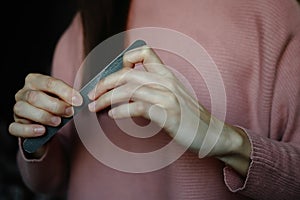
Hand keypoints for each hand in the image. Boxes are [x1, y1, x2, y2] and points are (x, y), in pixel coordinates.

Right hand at [8, 73, 82, 137]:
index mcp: (35, 81)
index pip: (49, 83)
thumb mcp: (63, 100)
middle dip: (55, 105)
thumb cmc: (56, 108)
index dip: (65, 91)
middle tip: (69, 112)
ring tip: (57, 122)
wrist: (48, 127)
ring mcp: (17, 109)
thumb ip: (68, 98)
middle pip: (35, 96)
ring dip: (43, 116)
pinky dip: (29, 130)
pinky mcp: (15, 125)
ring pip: (23, 109)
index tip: (78, 101)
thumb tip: (79, 100)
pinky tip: (42, 131)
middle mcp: (23, 93)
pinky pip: (15, 127)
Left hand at [88, 45, 250, 175]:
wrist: (210, 134)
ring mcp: (167, 96)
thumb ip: (153, 90)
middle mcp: (167, 81)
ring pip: (128, 89)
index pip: (145, 52)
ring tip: (95, 107)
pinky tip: (113, 115)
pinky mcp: (167, 113)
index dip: (126, 58)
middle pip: (127, 73)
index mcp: (167, 75)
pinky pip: (138, 107)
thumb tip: (126, 94)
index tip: (114, 73)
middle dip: (105, 83)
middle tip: (92, 94)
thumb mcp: (172, 97)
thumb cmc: (188, 117)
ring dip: (106, 98)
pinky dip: (121, 110)